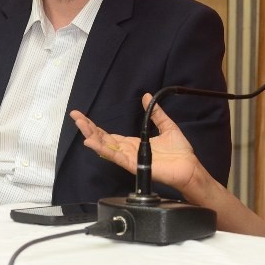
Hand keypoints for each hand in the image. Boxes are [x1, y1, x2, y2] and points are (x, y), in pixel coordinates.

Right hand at [70, 94, 201, 193]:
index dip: (96, 126)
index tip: (83, 116)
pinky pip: (115, 156)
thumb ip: (155, 113)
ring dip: (92, 136)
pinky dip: (103, 149)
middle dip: (88, 128)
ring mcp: (129, 158)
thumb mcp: (166, 125)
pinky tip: (92, 142)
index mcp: (134, 143)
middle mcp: (128, 151)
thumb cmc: (179, 152)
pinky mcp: (133, 165)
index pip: (110, 134)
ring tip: (80, 126)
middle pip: (103, 139)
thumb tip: (146, 96)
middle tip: (75, 117)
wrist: (189, 167)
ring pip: (106, 147)